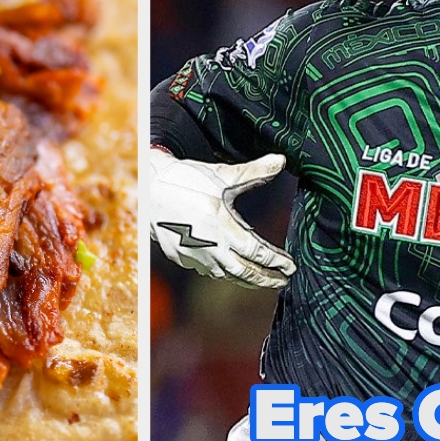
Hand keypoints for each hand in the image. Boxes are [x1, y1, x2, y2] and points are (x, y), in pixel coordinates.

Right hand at [149, 148, 295, 288]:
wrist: (148, 186)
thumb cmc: (186, 178)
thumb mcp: (223, 174)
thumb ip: (255, 171)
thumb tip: (281, 160)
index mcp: (223, 227)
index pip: (258, 253)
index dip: (277, 262)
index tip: (290, 267)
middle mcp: (210, 247)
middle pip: (244, 272)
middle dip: (265, 278)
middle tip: (282, 280)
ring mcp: (193, 255)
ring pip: (225, 275)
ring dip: (245, 278)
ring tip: (260, 278)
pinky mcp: (180, 256)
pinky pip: (206, 269)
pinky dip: (223, 272)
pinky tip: (229, 268)